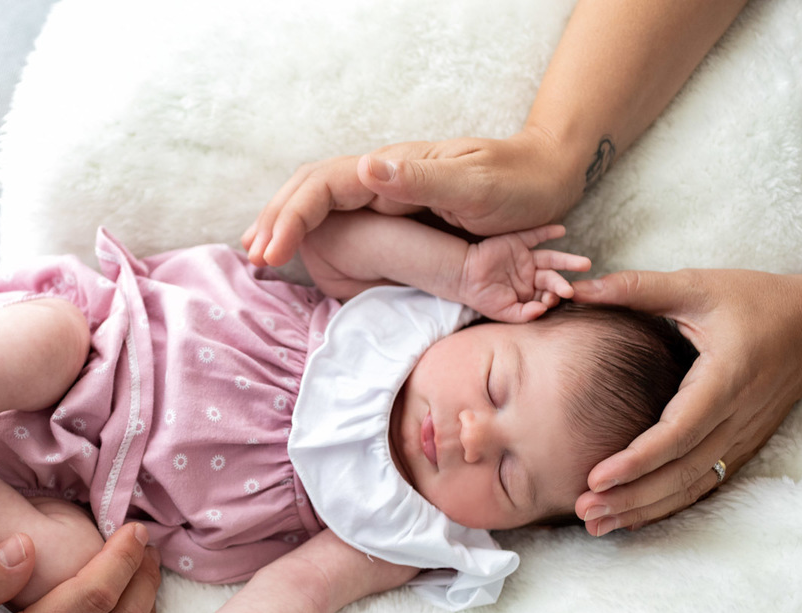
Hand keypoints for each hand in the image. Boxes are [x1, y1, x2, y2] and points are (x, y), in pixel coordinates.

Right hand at [242, 128, 577, 266]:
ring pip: (320, 201)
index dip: (292, 216)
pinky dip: (311, 231)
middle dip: (277, 218)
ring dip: (287, 223)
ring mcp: (387, 191)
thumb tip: (364, 170)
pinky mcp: (396, 208)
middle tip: (252, 254)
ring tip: (260, 250)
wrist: (549, 175)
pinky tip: (299, 248)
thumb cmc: (519, 184)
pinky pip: (339, 215)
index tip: (270, 248)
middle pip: (310, 189)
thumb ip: (421, 181)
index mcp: (393, 169)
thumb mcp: (475, 186)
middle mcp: (382, 176)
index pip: (323, 185)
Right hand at [460, 224, 589, 321]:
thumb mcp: (503, 312)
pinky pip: (536, 236)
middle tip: (570, 290)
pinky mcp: (518, 242)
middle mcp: (530, 274)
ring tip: (585, 264)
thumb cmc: (482, 297)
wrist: (463, 277)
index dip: (551, 298)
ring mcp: (526, 257)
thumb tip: (542, 311)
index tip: (550, 302)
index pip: (547, 295)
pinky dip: (548, 232)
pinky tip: (561, 230)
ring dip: (568, 260)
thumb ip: (524, 314)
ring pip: (552, 258)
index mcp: (528, 291)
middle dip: (562, 284)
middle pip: (553, 277)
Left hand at [572, 269, 801, 534]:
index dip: (637, 459)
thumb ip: (637, 289)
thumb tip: (578, 287)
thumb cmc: (756, 301)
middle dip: (630, 496)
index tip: (596, 476)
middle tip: (583, 510)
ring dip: (643, 509)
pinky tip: (629, 517)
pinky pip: (701, 484)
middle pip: (680, 470)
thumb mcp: (697, 286)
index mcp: (723, 379)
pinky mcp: (739, 446)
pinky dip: (666, 505)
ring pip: (690, 486)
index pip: (678, 431)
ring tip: (596, 524)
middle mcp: (735, 417)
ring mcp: (740, 438)